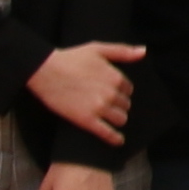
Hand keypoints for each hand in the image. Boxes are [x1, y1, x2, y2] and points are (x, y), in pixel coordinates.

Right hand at [26, 39, 142, 137]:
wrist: (45, 70)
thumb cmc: (70, 58)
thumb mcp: (98, 49)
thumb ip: (123, 51)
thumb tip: (143, 51)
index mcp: (115, 77)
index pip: (128, 89)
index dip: (121, 91)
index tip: (113, 92)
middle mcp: (110, 94)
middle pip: (125, 105)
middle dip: (119, 105)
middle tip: (107, 104)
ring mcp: (99, 108)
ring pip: (120, 119)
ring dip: (117, 119)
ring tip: (110, 118)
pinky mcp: (87, 120)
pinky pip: (107, 133)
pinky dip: (115, 138)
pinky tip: (119, 140)